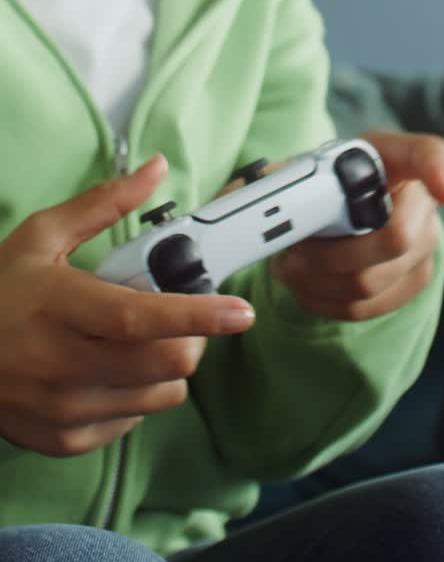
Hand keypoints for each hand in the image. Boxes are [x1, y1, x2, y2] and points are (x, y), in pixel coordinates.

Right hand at [0, 156, 254, 457]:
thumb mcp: (41, 237)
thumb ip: (104, 204)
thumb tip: (156, 169)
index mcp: (58, 306)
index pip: (140, 319)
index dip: (196, 315)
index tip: (238, 311)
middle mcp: (60, 363)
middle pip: (162, 364)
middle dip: (194, 338)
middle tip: (189, 316)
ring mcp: (61, 408)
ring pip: (158, 396)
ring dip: (170, 366)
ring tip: (145, 340)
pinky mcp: (62, 438)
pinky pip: (132, 421)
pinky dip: (138, 394)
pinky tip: (113, 369)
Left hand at [271, 131, 443, 321]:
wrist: (340, 210)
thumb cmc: (322, 182)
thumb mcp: (303, 166)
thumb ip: (280, 176)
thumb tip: (253, 193)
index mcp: (395, 156)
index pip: (431, 154)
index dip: (439, 171)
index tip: (443, 191)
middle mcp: (422, 200)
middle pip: (395, 238)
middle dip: (329, 255)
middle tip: (290, 253)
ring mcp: (425, 244)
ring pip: (370, 281)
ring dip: (316, 282)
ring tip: (289, 267)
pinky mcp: (413, 282)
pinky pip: (365, 306)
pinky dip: (324, 301)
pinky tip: (307, 283)